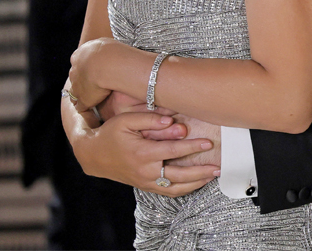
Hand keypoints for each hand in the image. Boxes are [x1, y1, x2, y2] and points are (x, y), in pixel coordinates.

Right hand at [61, 96, 219, 196]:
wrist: (94, 154)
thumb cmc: (111, 133)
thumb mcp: (126, 120)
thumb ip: (150, 119)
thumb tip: (172, 121)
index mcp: (142, 153)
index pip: (173, 151)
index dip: (191, 147)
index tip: (207, 143)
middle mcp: (145, 170)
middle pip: (179, 174)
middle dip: (200, 170)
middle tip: (217, 165)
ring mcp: (145, 181)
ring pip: (175, 187)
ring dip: (196, 183)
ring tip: (213, 175)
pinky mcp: (145, 186)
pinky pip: (168, 192)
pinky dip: (185, 189)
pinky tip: (197, 182)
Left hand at [69, 37, 131, 110]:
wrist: (107, 64)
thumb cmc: (110, 51)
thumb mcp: (104, 43)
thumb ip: (101, 47)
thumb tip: (105, 47)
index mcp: (78, 56)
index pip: (78, 62)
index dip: (85, 67)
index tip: (91, 69)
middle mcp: (74, 71)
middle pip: (75, 77)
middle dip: (81, 80)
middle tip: (91, 84)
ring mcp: (76, 86)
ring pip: (74, 92)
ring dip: (80, 95)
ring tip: (88, 99)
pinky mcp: (82, 99)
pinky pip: (80, 105)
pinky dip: (84, 107)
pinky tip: (90, 109)